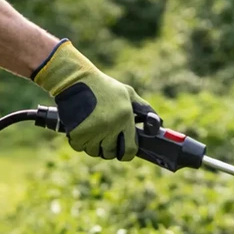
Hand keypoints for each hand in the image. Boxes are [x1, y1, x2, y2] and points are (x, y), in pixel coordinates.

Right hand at [31, 39, 151, 160]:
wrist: (75, 80)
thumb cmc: (103, 87)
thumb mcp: (128, 93)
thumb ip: (144, 109)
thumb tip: (159, 124)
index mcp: (125, 118)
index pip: (129, 150)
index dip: (126, 153)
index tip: (122, 151)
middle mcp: (111, 126)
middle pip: (110, 153)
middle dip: (108, 148)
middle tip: (104, 136)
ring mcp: (94, 131)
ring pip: (94, 152)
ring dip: (93, 145)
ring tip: (91, 130)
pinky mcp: (78, 133)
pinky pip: (80, 147)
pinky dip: (79, 141)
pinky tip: (80, 128)